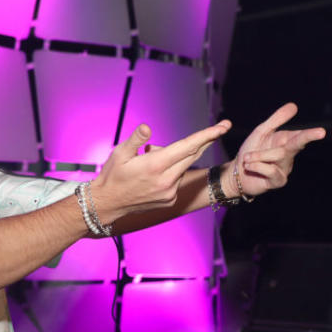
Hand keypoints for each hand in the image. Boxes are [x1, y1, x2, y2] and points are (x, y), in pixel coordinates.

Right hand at [92, 119, 231, 222]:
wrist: (107, 204)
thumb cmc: (112, 175)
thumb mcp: (119, 153)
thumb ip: (136, 140)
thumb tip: (148, 128)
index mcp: (155, 165)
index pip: (188, 146)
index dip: (208, 135)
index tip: (223, 126)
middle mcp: (167, 180)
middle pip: (193, 155)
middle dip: (207, 140)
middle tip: (221, 127)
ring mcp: (170, 192)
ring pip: (183, 167)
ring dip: (176, 158)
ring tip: (149, 162)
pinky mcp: (170, 200)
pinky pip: (177, 179)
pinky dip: (171, 172)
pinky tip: (152, 176)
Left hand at [224, 102, 325, 197]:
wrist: (237, 174)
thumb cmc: (250, 151)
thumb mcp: (261, 133)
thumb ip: (276, 120)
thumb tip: (294, 105)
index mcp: (285, 141)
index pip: (299, 135)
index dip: (309, 133)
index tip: (321, 131)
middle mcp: (288, 154)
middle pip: (297, 144)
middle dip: (308, 137)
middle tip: (321, 132)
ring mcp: (285, 168)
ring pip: (278, 155)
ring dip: (258, 155)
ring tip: (247, 158)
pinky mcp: (278, 181)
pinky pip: (271, 170)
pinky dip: (257, 165)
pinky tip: (249, 166)